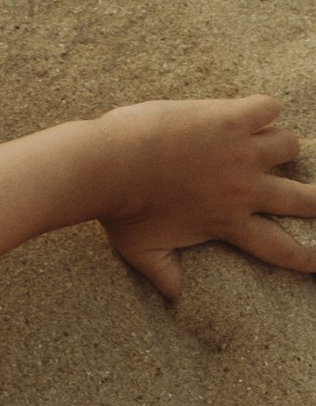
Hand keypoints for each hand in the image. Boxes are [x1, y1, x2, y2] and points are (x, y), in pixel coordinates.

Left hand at [98, 95, 315, 299]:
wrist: (110, 166)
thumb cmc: (120, 212)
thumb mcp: (141, 252)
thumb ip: (163, 274)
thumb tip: (173, 298)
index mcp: (227, 223)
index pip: (279, 247)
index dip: (307, 257)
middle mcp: (244, 190)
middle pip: (302, 198)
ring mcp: (241, 152)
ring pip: (289, 145)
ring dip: (281, 145)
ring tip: (270, 143)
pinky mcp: (230, 118)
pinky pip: (267, 107)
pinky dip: (263, 108)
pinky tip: (251, 110)